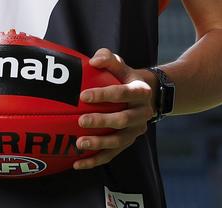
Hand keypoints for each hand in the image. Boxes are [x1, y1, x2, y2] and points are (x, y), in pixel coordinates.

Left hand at [73, 49, 155, 169]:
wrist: (144, 96)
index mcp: (140, 92)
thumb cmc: (124, 77)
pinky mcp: (127, 143)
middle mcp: (142, 113)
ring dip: (99, 144)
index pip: (123, 93)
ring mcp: (135, 131)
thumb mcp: (120, 64)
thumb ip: (107, 58)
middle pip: (123, 120)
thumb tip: (93, 61)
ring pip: (118, 141)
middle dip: (102, 121)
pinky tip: (77, 163)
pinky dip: (94, 161)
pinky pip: (111, 155)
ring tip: (79, 144)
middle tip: (81, 120)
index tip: (83, 95)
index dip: (104, 95)